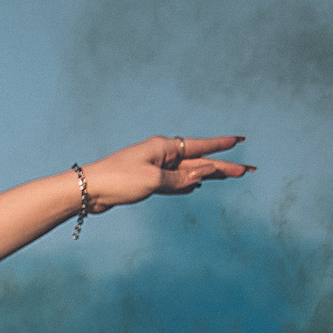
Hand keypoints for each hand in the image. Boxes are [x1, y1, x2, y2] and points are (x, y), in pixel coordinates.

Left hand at [79, 135, 253, 211]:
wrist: (88, 191)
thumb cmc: (118, 180)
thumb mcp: (154, 180)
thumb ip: (181, 179)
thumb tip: (205, 173)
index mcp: (163, 148)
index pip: (200, 145)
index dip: (220, 145)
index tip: (239, 141)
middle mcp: (160, 155)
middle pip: (197, 161)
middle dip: (222, 166)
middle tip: (245, 171)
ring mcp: (153, 169)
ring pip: (186, 173)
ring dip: (207, 176)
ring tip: (228, 176)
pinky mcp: (145, 183)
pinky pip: (172, 183)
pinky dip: (185, 185)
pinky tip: (195, 186)